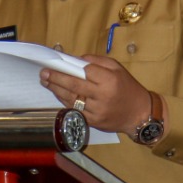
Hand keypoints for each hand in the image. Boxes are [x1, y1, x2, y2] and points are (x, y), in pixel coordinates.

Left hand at [40, 55, 156, 135]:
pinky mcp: (93, 122)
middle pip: (74, 85)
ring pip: (71, 99)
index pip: (85, 71)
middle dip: (56, 78)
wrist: (139, 114)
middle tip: (43, 73)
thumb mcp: (117, 68)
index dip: (70, 67)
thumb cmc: (128, 87)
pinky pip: (74, 110)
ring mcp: (96, 111)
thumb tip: (76, 59)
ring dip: (56, 90)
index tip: (56, 62)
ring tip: (46, 81)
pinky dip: (64, 101)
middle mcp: (102, 96)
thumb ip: (97, 61)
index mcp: (109, 80)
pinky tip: (57, 94)